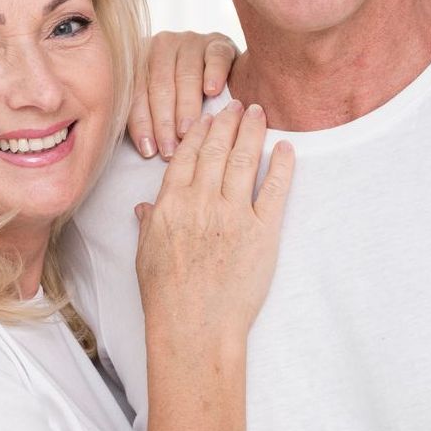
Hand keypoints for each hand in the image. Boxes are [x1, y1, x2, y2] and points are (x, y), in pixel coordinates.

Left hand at [127, 31, 238, 159]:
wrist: (216, 70)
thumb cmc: (180, 95)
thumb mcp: (157, 101)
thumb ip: (145, 114)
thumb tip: (144, 149)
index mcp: (139, 58)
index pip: (137, 93)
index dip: (141, 123)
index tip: (148, 150)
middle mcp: (162, 45)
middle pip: (160, 86)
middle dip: (163, 121)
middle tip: (169, 149)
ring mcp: (191, 41)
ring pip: (186, 75)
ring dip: (186, 107)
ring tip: (186, 132)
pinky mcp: (219, 42)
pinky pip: (215, 57)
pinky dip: (214, 74)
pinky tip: (212, 92)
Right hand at [134, 101, 292, 337]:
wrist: (194, 327)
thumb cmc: (167, 298)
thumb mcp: (146, 256)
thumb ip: (148, 225)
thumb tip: (145, 208)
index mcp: (170, 205)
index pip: (187, 155)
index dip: (200, 132)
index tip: (209, 117)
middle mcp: (201, 202)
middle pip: (216, 149)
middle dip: (229, 121)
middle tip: (239, 103)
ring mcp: (232, 215)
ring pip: (243, 160)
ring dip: (253, 132)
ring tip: (260, 113)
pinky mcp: (261, 231)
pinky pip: (274, 189)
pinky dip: (281, 165)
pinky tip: (285, 148)